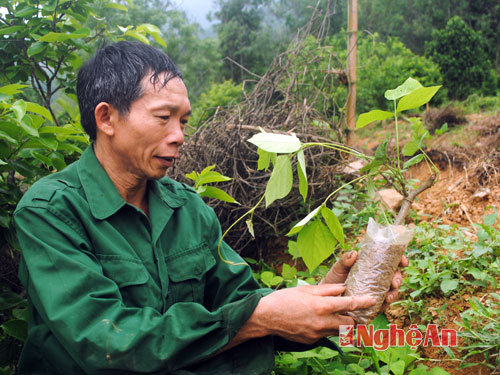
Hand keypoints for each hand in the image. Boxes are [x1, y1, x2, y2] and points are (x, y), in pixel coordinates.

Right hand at [249, 284, 375, 343]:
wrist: (266, 318)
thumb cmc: (284, 299)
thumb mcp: (306, 290)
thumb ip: (327, 289)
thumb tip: (343, 288)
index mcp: (322, 306)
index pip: (349, 304)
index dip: (363, 302)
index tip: (373, 300)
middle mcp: (322, 322)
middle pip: (349, 323)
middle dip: (354, 318)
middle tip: (354, 311)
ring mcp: (317, 333)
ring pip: (339, 331)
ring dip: (343, 325)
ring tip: (340, 316)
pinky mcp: (312, 340)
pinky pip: (326, 335)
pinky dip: (329, 328)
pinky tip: (321, 321)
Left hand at [320, 250, 408, 310]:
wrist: (326, 297)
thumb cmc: (334, 279)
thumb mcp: (339, 267)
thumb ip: (345, 260)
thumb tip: (354, 253)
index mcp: (372, 267)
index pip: (390, 262)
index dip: (400, 260)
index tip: (403, 262)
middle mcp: (377, 279)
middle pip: (394, 277)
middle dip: (398, 279)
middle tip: (395, 282)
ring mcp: (376, 292)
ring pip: (391, 292)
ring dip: (394, 294)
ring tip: (389, 296)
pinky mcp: (372, 305)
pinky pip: (382, 306)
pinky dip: (385, 306)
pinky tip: (383, 305)